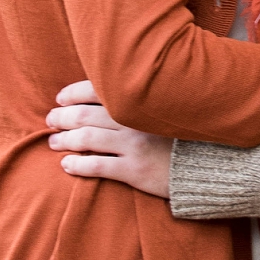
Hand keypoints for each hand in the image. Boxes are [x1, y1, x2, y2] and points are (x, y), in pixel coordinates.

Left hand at [47, 81, 173, 199]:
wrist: (208, 162)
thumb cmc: (185, 131)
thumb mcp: (166, 105)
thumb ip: (140, 98)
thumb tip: (108, 91)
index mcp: (139, 100)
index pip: (95, 89)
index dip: (72, 93)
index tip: (60, 99)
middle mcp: (133, 120)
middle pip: (85, 115)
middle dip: (62, 117)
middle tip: (51, 120)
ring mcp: (133, 145)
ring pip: (86, 139)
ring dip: (64, 140)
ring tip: (53, 142)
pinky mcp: (134, 169)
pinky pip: (97, 166)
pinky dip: (77, 165)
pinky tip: (66, 164)